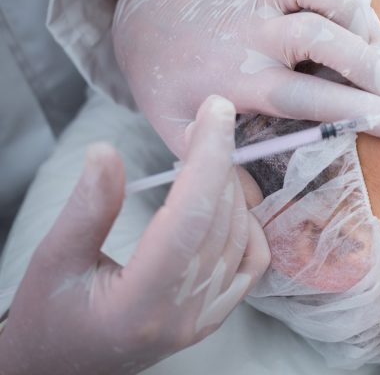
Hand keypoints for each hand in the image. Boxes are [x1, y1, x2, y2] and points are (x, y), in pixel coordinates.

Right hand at [0, 96, 268, 374]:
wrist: (61, 370)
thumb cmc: (49, 318)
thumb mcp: (54, 260)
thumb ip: (87, 208)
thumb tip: (106, 151)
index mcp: (141, 301)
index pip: (189, 218)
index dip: (207, 157)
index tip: (217, 111)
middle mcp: (184, 314)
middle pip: (219, 222)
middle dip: (221, 161)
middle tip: (210, 119)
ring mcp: (204, 319)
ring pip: (239, 238)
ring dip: (232, 188)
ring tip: (209, 153)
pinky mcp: (213, 317)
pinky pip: (250, 265)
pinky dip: (248, 226)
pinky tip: (230, 202)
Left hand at [112, 0, 379, 155]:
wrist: (150, 28)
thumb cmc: (171, 86)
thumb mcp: (178, 135)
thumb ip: (215, 165)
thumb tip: (256, 207)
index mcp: (237, 81)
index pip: (303, 96)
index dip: (356, 110)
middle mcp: (252, 36)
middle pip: (314, 34)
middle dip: (362, 60)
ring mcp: (259, 1)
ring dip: (351, 10)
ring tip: (373, 41)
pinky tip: (344, 5)